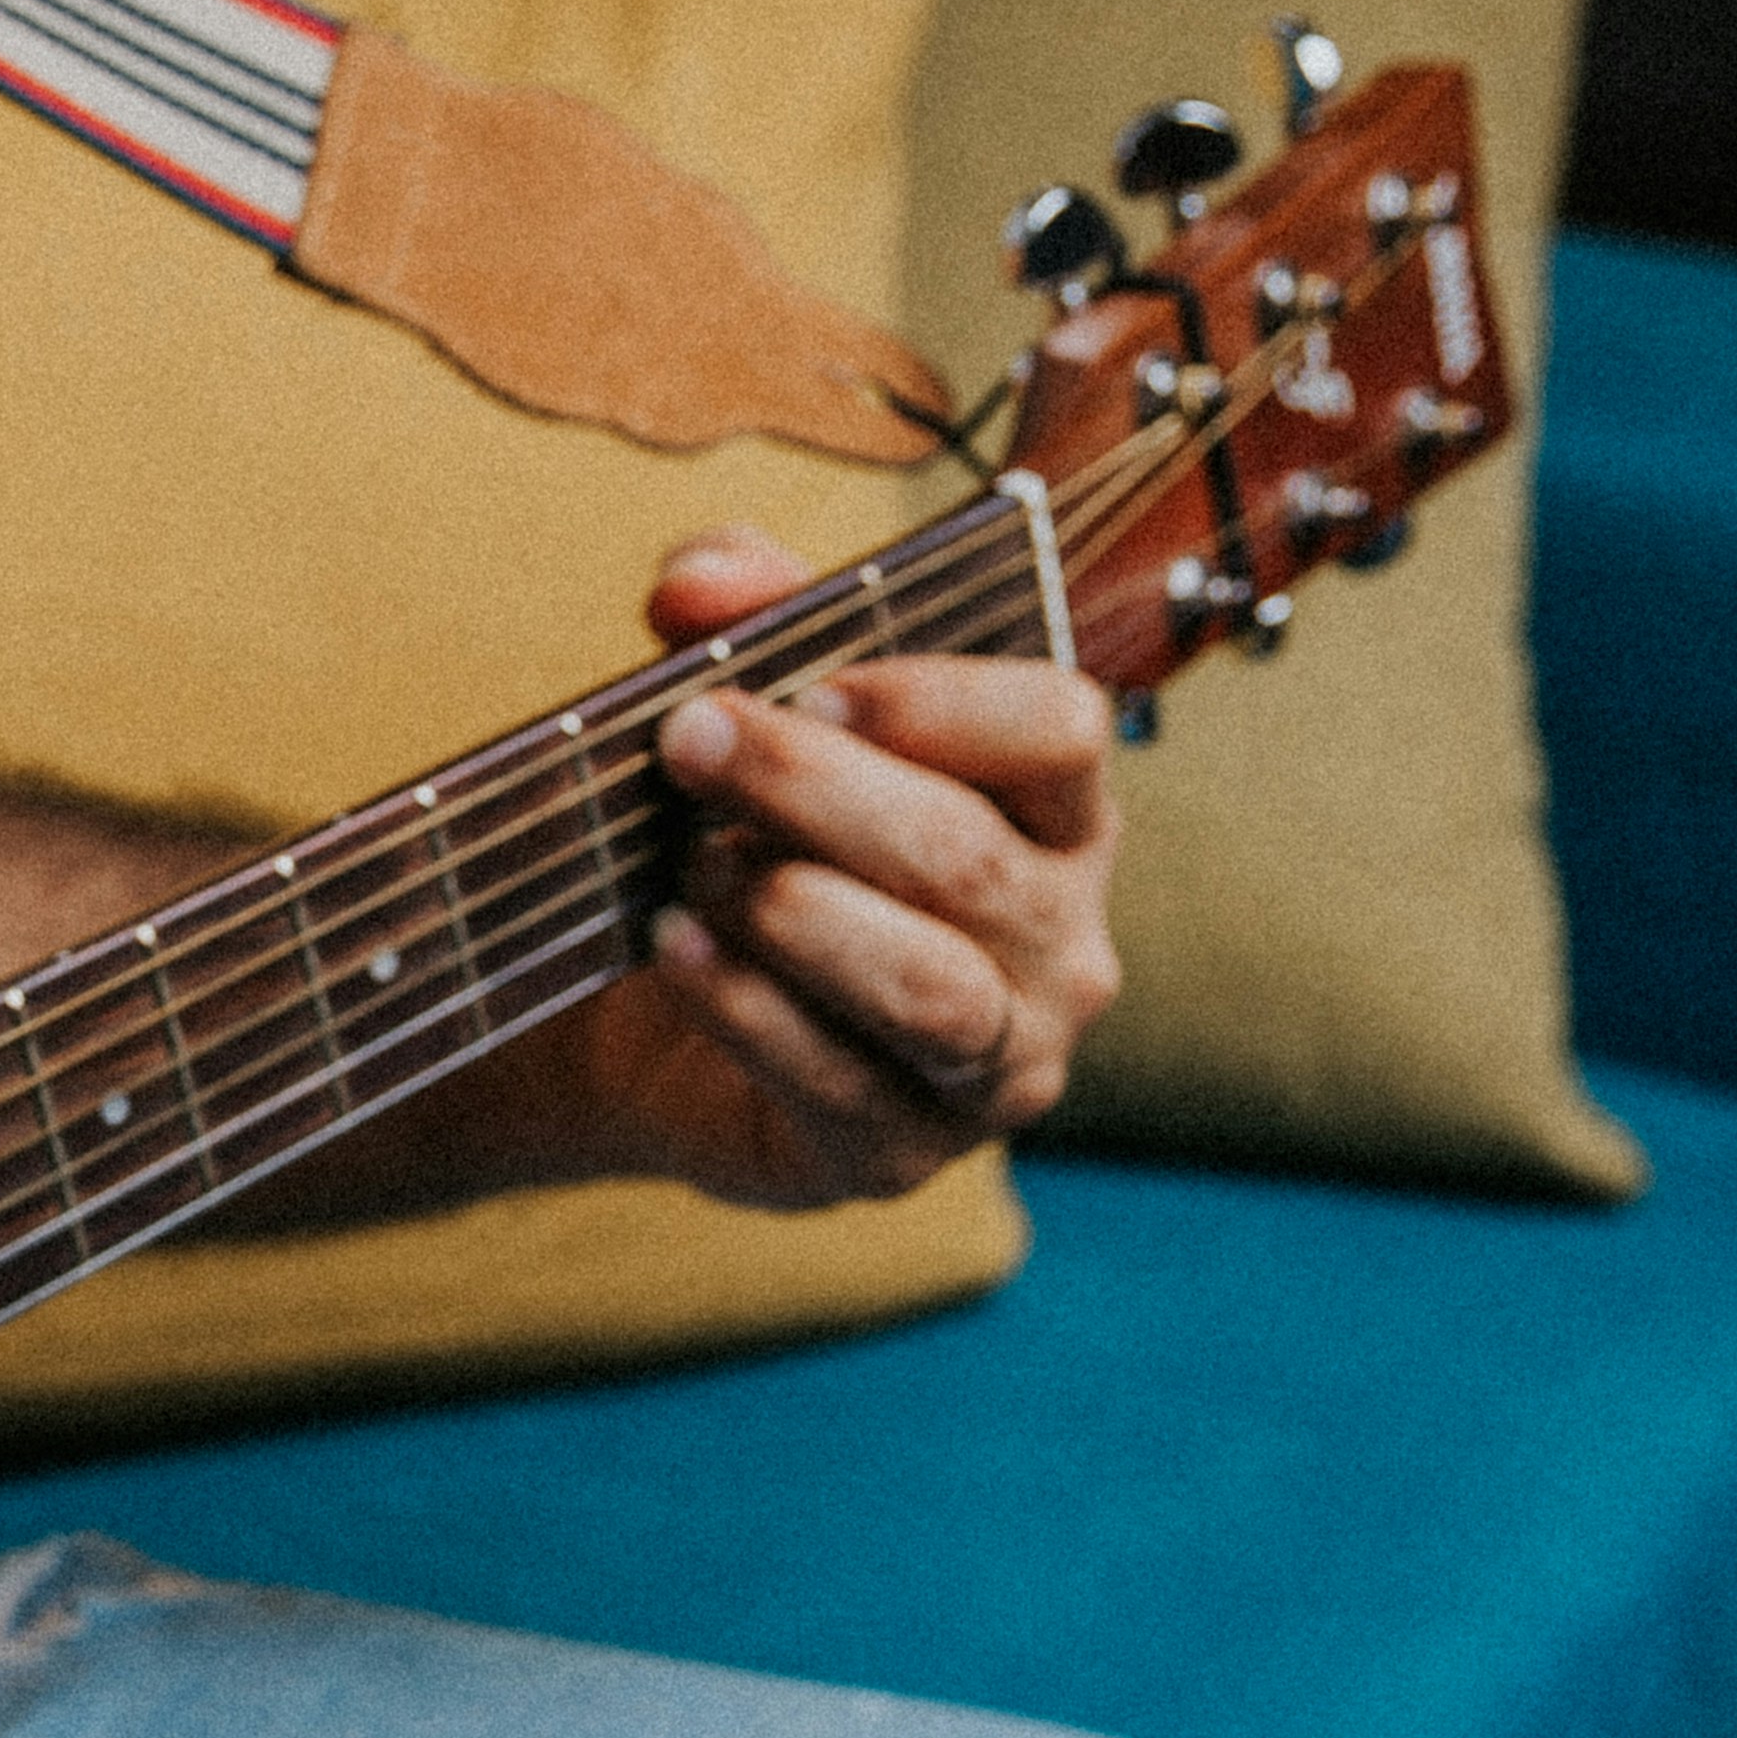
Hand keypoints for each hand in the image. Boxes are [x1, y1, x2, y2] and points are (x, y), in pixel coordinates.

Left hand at [567, 527, 1123, 1207]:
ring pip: (930, 989)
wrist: (675, 1036)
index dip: (939, 701)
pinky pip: (836, 1081)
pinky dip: (743, 1008)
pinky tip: (673, 948)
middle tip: (689, 740)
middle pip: (966, 859)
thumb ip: (749, 615)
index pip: (1063, 732)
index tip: (810, 685)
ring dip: (795, 914)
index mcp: (1057, 816)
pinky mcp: (903, 1155)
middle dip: (814, 792)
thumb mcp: (762, 710)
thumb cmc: (757, 846)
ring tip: (694, 867)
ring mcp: (996, 1063)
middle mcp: (1060, 945)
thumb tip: (701, 583)